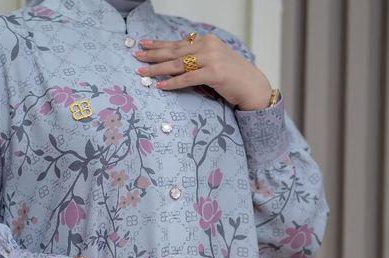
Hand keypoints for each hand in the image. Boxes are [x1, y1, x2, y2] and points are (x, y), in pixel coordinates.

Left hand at [133, 33, 272, 110]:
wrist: (252, 86)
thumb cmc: (232, 78)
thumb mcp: (213, 62)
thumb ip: (197, 59)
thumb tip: (176, 61)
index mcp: (206, 41)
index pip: (178, 43)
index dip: (159, 44)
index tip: (143, 44)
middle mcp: (208, 46)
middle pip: (174, 51)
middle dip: (153, 54)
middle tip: (136, 56)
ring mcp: (211, 59)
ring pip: (177, 64)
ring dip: (157, 69)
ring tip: (142, 72)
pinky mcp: (214, 74)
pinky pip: (187, 78)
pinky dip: (172, 82)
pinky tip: (160, 86)